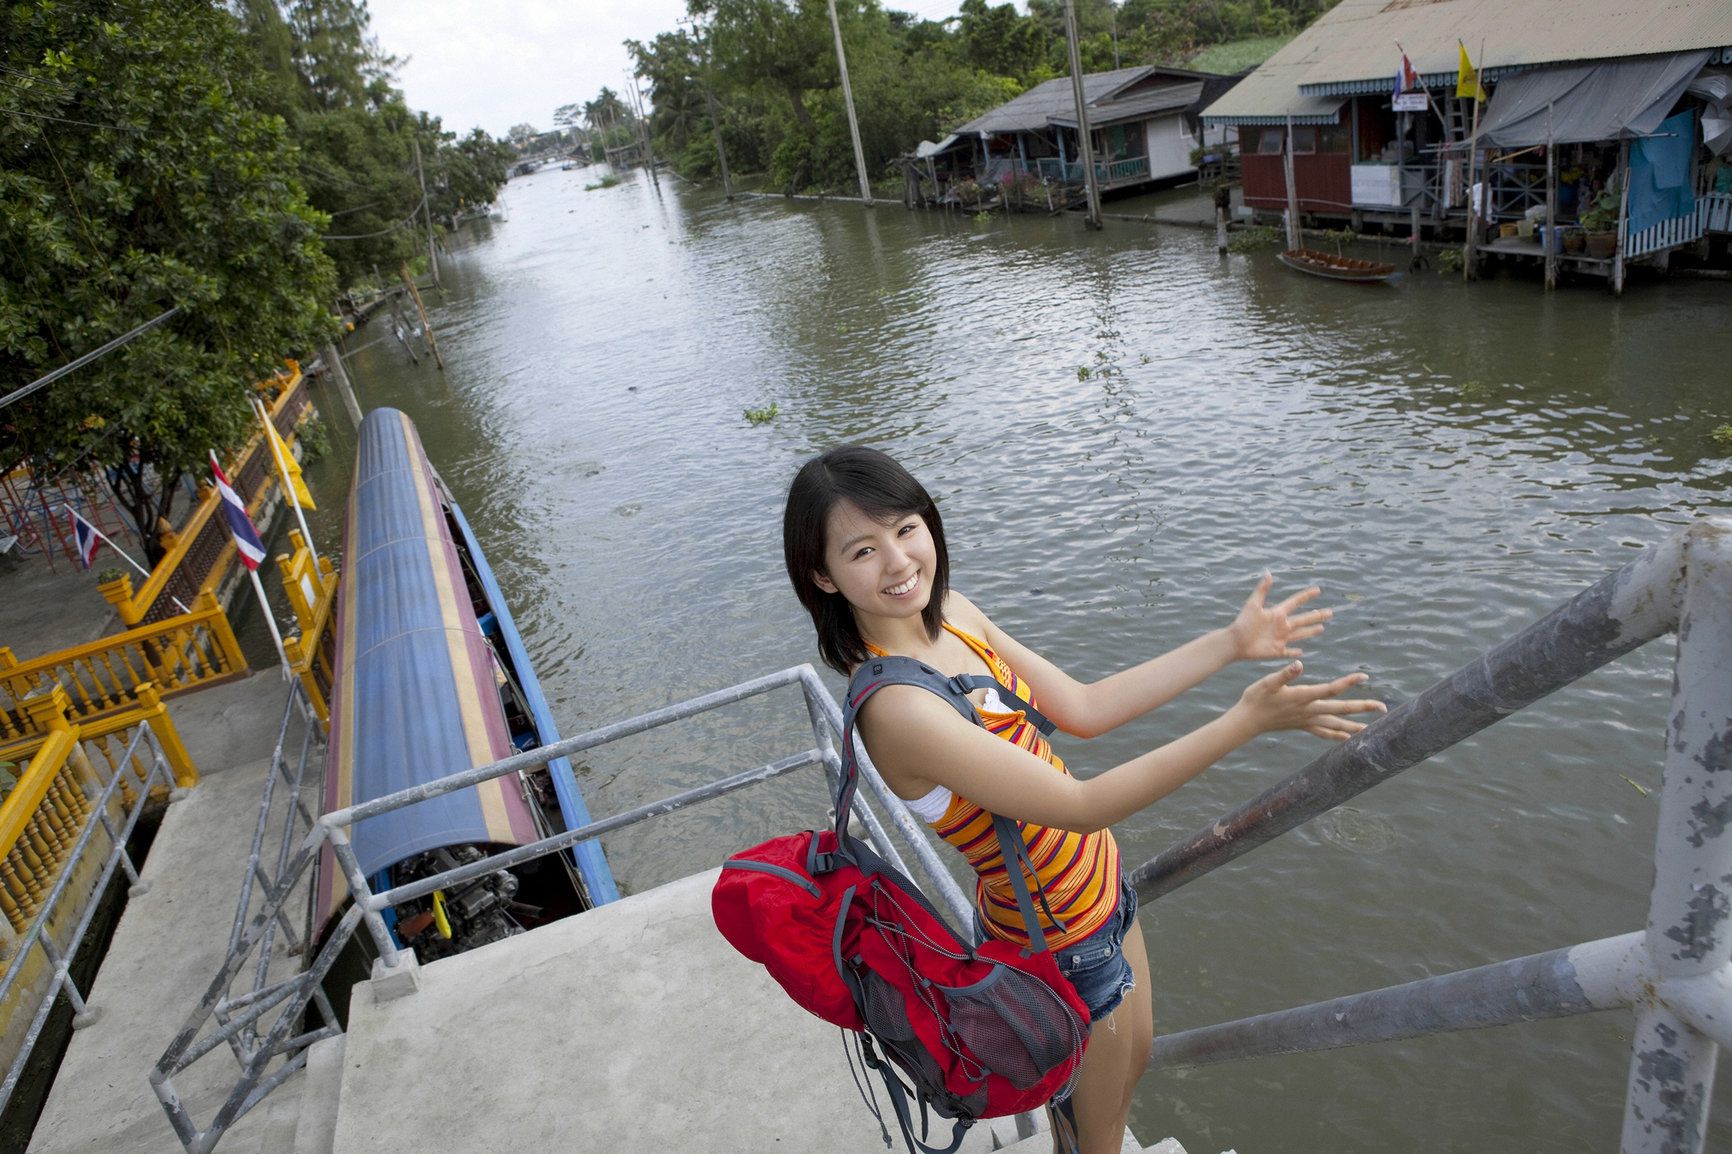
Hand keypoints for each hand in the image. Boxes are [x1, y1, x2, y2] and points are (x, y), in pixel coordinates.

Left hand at [1228, 572, 1331, 660]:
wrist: (1235, 642)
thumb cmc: (1243, 622)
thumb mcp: (1253, 604)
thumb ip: (1262, 590)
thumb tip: (1268, 573)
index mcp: (1277, 613)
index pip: (1295, 602)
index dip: (1306, 596)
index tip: (1318, 590)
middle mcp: (1281, 625)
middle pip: (1304, 619)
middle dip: (1317, 616)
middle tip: (1330, 612)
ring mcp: (1280, 638)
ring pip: (1300, 634)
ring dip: (1311, 632)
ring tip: (1322, 628)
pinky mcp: (1277, 651)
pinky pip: (1289, 652)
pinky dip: (1295, 652)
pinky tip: (1302, 652)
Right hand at [1233, 661, 1386, 741]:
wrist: (1247, 721)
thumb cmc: (1255, 698)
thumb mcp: (1267, 682)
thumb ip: (1285, 673)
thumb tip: (1299, 664)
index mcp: (1302, 697)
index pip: (1330, 689)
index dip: (1348, 683)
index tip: (1364, 676)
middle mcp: (1308, 711)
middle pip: (1340, 709)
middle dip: (1362, 708)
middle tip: (1383, 707)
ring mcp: (1306, 721)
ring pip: (1336, 724)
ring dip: (1355, 725)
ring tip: (1372, 728)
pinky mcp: (1303, 726)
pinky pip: (1324, 732)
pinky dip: (1338, 735)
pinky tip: (1347, 737)